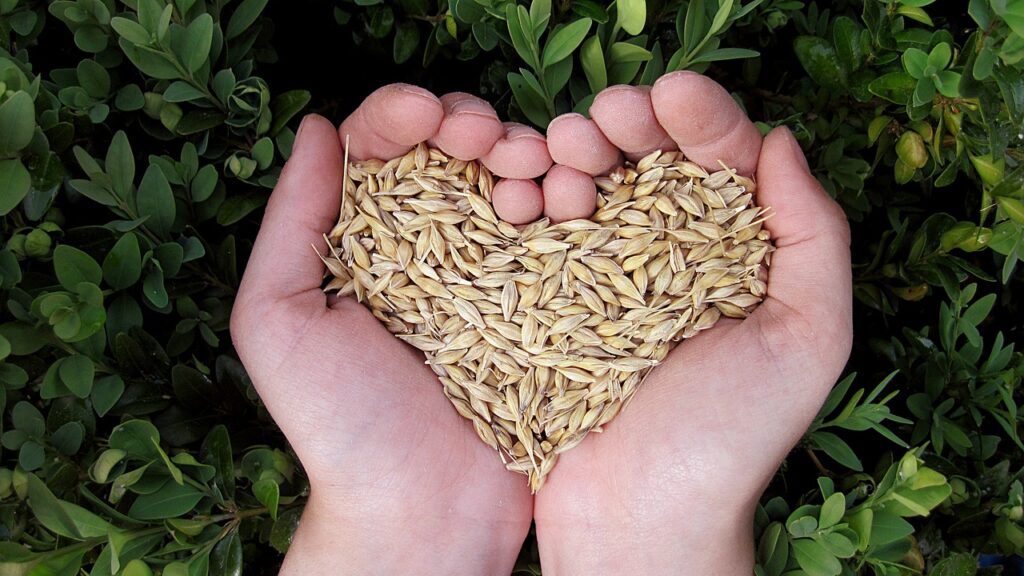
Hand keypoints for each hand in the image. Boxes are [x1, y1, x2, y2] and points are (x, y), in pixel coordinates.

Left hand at [230, 115, 532, 574]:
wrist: (420, 512)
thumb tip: (318, 127)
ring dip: (526, 155)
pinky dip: (567, 203)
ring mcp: (495, 278)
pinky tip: (568, 197)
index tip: (426, 114)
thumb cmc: (338, 423)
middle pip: (456, 158)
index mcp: (367, 244)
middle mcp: (432, 251)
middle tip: (488, 137)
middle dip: (473, 127)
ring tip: (531, 166)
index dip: (403, 115)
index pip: (385, 152)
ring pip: (514, 186)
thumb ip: (291, 222)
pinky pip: (561, 239)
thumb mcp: (279, 318)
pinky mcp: (546, 308)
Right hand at [531, 73, 853, 573]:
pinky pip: (531, 236)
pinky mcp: (542, 303)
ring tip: (560, 153)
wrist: (640, 520)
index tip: (669, 93)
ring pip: (585, 188)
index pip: (720, 163)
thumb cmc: (731, 439)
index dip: (699, 118)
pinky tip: (521, 191)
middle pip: (645, 163)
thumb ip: (816, 239)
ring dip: (570, 155)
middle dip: (625, 125)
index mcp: (732, 256)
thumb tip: (782, 142)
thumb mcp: (807, 340)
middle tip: (601, 117)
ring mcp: (596, 278)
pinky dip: (524, 201)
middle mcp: (664, 257)